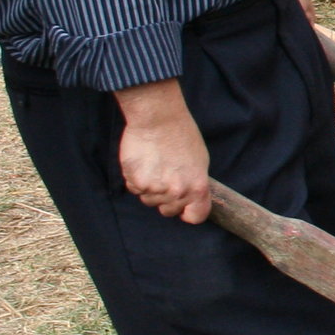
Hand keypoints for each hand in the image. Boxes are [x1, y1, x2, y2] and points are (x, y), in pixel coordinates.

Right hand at [115, 79, 210, 222]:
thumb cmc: (181, 134)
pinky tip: (143, 162)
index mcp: (198, 187)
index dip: (188, 212)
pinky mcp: (136, 182)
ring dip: (150, 188)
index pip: (196, 217)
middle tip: (165, 177)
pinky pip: (134, 189)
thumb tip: (190, 197)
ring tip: (154, 165)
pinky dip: (136, 179)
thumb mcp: (200, 161)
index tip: (183, 208)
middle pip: (168, 211)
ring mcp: (156, 189)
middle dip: (166, 199)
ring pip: (149, 201)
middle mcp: (178, 192)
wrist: (158, 118)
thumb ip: (194, 183)